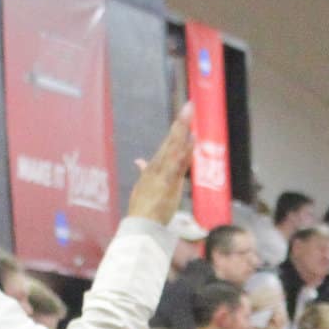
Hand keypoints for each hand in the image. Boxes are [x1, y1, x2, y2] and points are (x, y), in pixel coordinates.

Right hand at [125, 103, 195, 224]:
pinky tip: (190, 140)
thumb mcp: (143, 185)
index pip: (168, 143)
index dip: (177, 128)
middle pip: (171, 140)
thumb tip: (138, 160)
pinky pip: (177, 164)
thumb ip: (144, 171)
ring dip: (182, 130)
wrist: (141, 223)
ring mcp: (163, 172)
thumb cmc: (143, 207)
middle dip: (181, 123)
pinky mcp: (168, 182)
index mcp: (154, 166)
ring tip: (189, 113)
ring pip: (174, 147)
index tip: (185, 114)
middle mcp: (158, 165)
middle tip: (190, 105)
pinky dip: (183, 151)